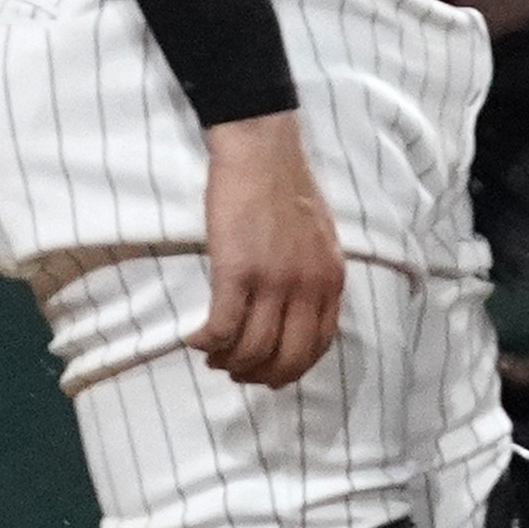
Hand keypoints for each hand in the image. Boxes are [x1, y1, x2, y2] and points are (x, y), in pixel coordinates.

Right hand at [191, 111, 342, 388]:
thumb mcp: (323, 239)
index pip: (318, 345)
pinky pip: (222, 327)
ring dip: (229, 361)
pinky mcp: (236, 271)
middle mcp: (307, 286)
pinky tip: (196, 339)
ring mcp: (273, 281)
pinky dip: (207, 341)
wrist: (262, 152)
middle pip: (286, 357)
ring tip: (214, 355)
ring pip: (252, 349)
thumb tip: (303, 311)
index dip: (292, 368)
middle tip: (238, 373)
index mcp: (332, 279)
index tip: (271, 373)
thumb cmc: (288, 189)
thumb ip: (317, 276)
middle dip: (260, 376)